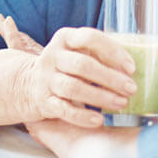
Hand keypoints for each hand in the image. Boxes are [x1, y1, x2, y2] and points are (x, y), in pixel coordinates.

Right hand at [0, 17, 136, 127]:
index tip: (131, 67)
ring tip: (121, 104)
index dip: (112, 51)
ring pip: (73, 88)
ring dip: (100, 96)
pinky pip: (63, 109)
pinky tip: (99, 119)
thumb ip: (98, 55)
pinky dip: (82, 116)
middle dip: (110, 78)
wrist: (26, 84)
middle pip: (82, 65)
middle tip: (131, 89)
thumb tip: (131, 70)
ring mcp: (45, 79)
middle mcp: (52, 56)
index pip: (89, 38)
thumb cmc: (65, 67)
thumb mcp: (76, 52)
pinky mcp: (43, 101)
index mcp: (64, 38)